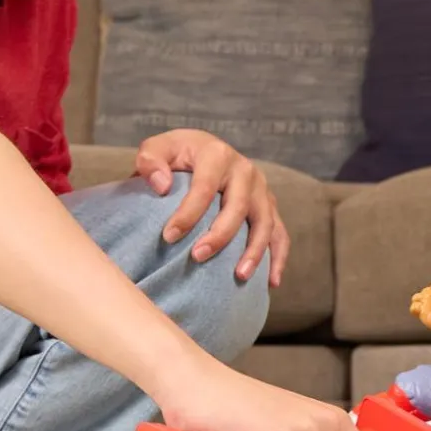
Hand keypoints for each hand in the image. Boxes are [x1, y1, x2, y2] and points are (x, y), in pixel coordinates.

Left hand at [136, 128, 289, 288]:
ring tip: (240, 276)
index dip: (188, 213)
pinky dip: (278, 257)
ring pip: (265, 223)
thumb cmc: (174, 155)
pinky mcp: (269, 206)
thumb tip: (162, 185)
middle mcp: (245, 171)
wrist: (199, 151)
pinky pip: (280, 233)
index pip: (205, 187)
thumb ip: (150, 160)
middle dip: (220, 235)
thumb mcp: (156, 148)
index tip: (168, 237)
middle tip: (197, 257)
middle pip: (239, 207)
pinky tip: (271, 282)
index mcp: (217, 155)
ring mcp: (261, 190)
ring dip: (255, 251)